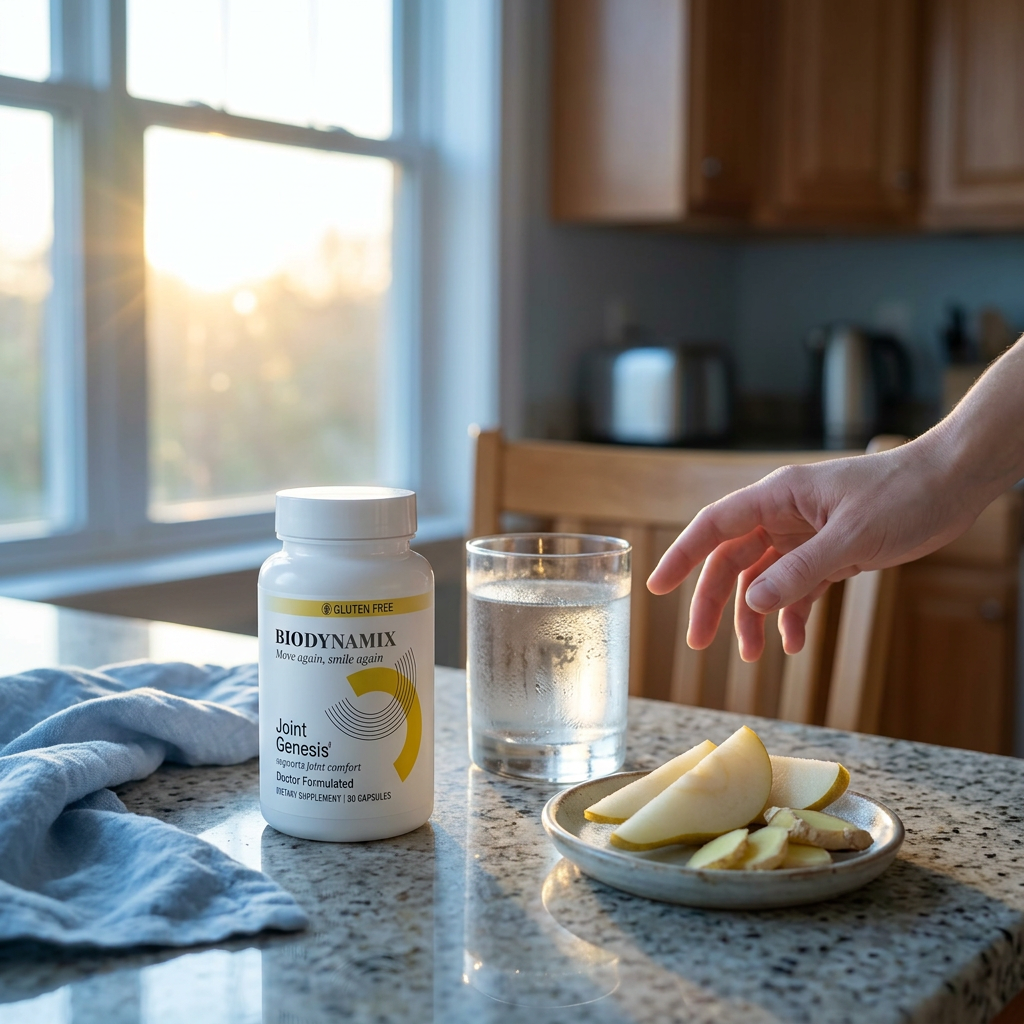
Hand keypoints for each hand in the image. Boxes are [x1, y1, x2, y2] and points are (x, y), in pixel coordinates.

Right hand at [646, 438, 975, 660]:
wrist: (953, 484)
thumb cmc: (904, 496)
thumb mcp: (851, 539)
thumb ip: (799, 572)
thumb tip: (753, 603)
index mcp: (778, 496)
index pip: (715, 526)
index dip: (682, 556)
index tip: (657, 588)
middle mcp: (784, 515)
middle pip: (732, 561)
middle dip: (713, 603)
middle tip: (699, 643)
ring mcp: (805, 535)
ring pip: (762, 580)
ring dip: (754, 617)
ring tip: (754, 656)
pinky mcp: (828, 553)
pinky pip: (796, 588)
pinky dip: (791, 615)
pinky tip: (793, 643)